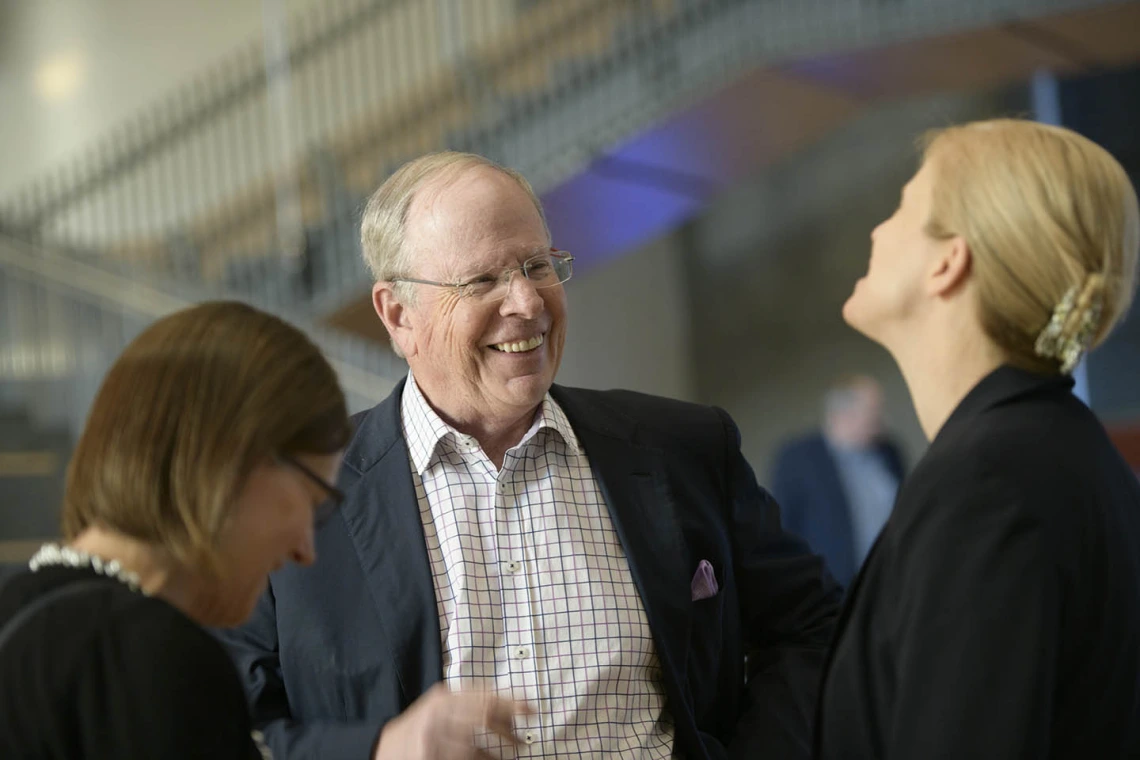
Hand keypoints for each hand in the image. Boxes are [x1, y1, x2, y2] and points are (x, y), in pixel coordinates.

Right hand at [372, 684, 530, 759]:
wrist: (383, 749)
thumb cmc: (419, 728)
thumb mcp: (440, 707)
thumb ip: (468, 704)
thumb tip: (510, 711)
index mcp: (443, 698)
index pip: (484, 696)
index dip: (511, 702)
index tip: (531, 710)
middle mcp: (437, 715)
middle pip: (484, 718)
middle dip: (508, 732)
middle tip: (521, 743)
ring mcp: (432, 740)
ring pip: (477, 747)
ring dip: (498, 755)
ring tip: (508, 758)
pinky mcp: (430, 759)